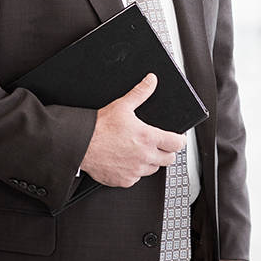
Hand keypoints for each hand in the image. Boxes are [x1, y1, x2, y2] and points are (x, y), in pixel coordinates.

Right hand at [79, 73, 183, 187]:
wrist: (80, 144)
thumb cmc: (100, 127)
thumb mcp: (123, 106)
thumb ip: (140, 93)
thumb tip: (151, 81)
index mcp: (148, 138)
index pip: (177, 144)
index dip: (179, 140)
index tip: (177, 138)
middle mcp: (144, 156)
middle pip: (169, 159)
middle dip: (166, 151)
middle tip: (158, 145)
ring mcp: (135, 171)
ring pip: (153, 169)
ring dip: (151, 162)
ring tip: (140, 151)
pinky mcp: (124, 180)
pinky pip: (137, 178)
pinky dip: (135, 171)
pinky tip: (127, 161)